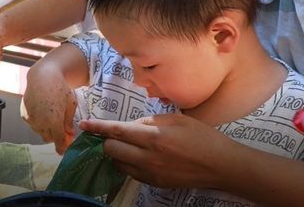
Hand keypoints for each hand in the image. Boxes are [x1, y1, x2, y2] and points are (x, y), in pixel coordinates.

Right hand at [21, 64, 76, 153]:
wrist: (43, 76)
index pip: (58, 142)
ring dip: (47, 129)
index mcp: (54, 121)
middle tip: (63, 131)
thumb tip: (69, 135)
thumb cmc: (60, 88)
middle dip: (56, 136)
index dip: (62, 147)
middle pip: (49, 138)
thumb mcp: (70, 104)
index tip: (65, 149)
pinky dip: (39, 122)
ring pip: (40, 132)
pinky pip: (33, 124)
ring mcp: (31, 120)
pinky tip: (44, 112)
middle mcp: (41, 123)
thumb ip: (68, 122)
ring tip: (53, 116)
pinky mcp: (24, 115)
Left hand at [79, 114, 235, 188]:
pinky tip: (141, 155)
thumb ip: (152, 120)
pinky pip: (131, 172)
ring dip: (118, 152)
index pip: (117, 131)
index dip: (98, 127)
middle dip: (108, 140)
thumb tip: (134, 124)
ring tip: (131, 144)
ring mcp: (149, 173)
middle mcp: (147, 157)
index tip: (84, 124)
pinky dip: (129, 162)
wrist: (219, 166)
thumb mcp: (178, 119)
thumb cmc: (202, 137)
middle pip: (112, 149)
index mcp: (154, 137)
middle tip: (116, 132)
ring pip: (118, 163)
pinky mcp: (153, 183)